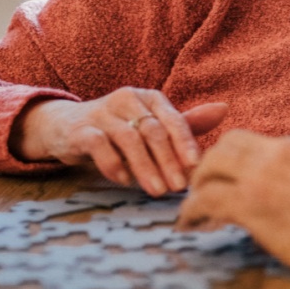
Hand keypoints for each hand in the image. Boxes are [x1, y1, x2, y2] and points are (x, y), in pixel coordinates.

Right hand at [10, 88, 227, 195]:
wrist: (66, 127)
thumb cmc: (119, 128)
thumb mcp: (151, 124)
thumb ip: (184, 122)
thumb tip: (223, 110)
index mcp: (150, 98)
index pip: (173, 118)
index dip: (186, 142)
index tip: (197, 167)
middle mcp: (127, 99)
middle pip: (153, 130)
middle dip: (169, 160)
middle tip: (180, 187)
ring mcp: (102, 113)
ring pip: (129, 139)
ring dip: (146, 167)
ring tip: (158, 191)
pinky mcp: (80, 129)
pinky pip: (99, 145)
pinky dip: (113, 164)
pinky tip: (124, 181)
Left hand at [176, 130, 289, 273]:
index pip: (265, 143)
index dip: (246, 160)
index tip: (239, 177)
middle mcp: (282, 150)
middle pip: (232, 142)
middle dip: (215, 161)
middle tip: (206, 182)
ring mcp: (264, 174)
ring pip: (212, 163)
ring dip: (199, 183)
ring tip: (195, 202)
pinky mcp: (249, 202)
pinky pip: (205, 199)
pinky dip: (191, 211)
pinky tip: (189, 224)